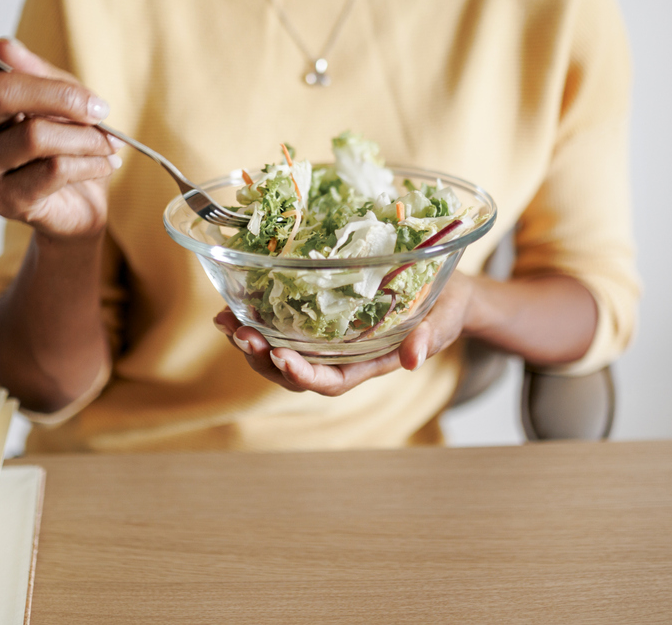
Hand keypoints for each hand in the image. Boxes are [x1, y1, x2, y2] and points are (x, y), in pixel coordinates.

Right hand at [0, 15, 120, 239]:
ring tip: (109, 143)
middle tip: (100, 108)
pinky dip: (89, 163)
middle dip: (61, 96)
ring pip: (34, 135)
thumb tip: (5, 47)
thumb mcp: (65, 96)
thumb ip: (40, 73)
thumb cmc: (69, 143)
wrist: (84, 203)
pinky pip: (52, 170)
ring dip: (85, 137)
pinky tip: (105, 163)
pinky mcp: (3, 199)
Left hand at [213, 273, 478, 395]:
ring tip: (225, 322)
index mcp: (370, 364)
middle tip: (240, 335)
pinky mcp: (318, 319)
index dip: (303, 375)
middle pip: (295, 373)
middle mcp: (343, 357)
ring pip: (281, 353)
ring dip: (250, 342)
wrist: (445, 290)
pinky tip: (232, 306)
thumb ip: (430, 337)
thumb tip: (412, 359)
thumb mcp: (445, 318)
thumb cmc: (446, 306)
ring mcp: (327, 340)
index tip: (280, 357)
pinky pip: (282, 327)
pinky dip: (256, 320)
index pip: (331, 381)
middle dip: (264, 359)